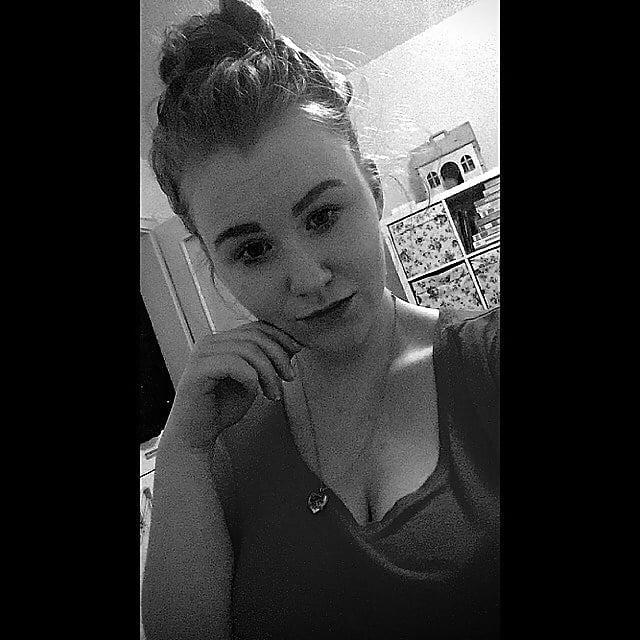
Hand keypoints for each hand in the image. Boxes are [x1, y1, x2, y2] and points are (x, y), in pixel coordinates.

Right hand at [161, 322, 302, 449]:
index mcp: (222, 341)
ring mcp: (202, 354)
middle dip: (278, 356)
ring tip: (273, 393)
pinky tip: (255, 392)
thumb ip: (266, 362)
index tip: (296, 352)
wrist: (197, 435)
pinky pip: (234, 364)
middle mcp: (211, 342)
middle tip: (289, 377)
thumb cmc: (221, 408)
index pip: (256, 327)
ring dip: (268, 372)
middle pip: (255, 336)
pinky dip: (251, 377)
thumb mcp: (253, 380)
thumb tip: (291, 346)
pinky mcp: (198, 370)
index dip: (280, 337)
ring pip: (248, 350)